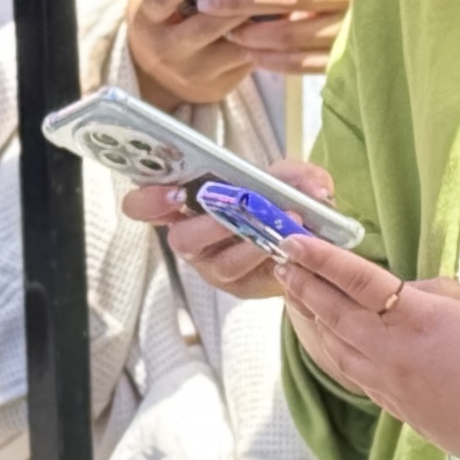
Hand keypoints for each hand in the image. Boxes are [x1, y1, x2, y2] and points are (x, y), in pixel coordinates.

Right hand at [122, 0, 357, 102]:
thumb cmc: (163, 21)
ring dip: (259, 17)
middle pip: (206, 24)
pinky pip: (249, 58)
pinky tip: (284, 16)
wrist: (163, 78)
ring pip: (235, 43)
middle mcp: (167, 49)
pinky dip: (268, 36)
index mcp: (147, 20)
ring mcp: (195, 71)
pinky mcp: (220, 85)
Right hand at [122, 161, 333, 300]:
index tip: (173, 192)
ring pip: (218, 261)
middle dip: (206, 223)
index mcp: (183, 204)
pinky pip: (247, 275)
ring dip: (245, 242)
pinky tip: (286, 243)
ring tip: (273, 224)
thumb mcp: (285, 177)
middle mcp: (191, 238)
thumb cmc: (274, 200)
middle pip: (180, 239)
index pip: (143, 206)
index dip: (149, 201)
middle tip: (232, 205)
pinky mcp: (238, 284)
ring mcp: (213, 265)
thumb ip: (299, 175)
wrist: (299, 238)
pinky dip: (268, 255)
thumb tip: (316, 191)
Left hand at [203, 0, 357, 70]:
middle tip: (209, 3)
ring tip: (228, 29)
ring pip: (292, 34)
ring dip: (253, 34)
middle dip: (243, 2)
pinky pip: (304, 62)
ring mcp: (353, 28)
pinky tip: (251, 53)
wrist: (384, 5)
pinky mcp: (348, 57)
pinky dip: (273, 60)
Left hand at [272, 241, 459, 459]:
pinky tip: (335, 346)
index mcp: (418, 318)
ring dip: (313, 321)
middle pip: (333, 314)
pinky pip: (355, 374)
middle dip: (305, 287)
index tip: (294, 243)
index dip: (322, 258)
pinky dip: (336, 353)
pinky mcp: (400, 409)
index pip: (358, 280)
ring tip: (298, 302)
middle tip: (283, 266)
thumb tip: (444, 300)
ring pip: (337, 348)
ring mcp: (392, 384)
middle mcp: (393, 352)